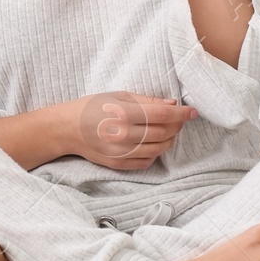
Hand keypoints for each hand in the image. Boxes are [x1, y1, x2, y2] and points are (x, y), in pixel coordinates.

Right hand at [57, 91, 197, 170]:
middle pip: (164, 133)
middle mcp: (124, 135)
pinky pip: (147, 162)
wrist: (67, 129)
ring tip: (169, 130)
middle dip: (177, 125)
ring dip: (170, 140)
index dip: (181, 114)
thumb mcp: (118, 96)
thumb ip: (146, 101)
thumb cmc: (92, 107)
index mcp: (124, 114)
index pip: (162, 115)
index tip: (193, 112)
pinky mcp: (119, 164)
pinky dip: (156, 153)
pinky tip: (153, 142)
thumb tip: (172, 104)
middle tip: (179, 118)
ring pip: (159, 149)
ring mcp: (122, 152)